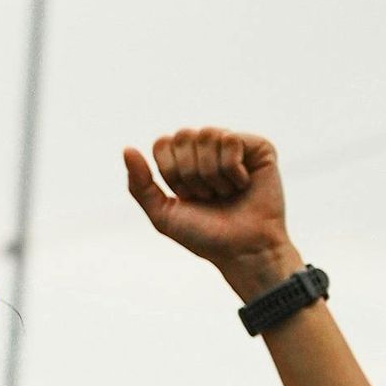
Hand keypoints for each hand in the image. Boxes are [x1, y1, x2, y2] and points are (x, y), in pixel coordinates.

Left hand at [123, 128, 298, 300]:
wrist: (242, 250)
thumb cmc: (205, 236)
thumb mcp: (163, 215)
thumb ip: (140, 184)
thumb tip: (127, 149)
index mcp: (184, 160)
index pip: (162, 143)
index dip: (170, 172)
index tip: (186, 196)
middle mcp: (208, 149)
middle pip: (182, 136)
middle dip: (190, 173)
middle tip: (207, 196)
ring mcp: (233, 145)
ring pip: (207, 135)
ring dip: (212, 174)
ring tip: (225, 193)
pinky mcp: (258, 147)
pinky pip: (231, 139)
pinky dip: (232, 169)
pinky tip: (243, 184)